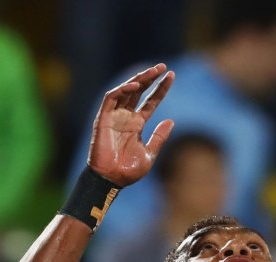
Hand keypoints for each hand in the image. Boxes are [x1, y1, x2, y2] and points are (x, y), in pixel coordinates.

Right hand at [88, 64, 174, 185]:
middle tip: (164, 67)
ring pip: (126, 90)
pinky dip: (122, 90)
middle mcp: (126, 117)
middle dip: (150, 77)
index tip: (172, 76)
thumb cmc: (128, 171)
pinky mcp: (103, 118)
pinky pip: (111, 98)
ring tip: (154, 71)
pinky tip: (136, 85)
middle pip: (139, 91)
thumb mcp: (150, 153)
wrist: (111, 180)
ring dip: (139, 79)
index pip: (150, 101)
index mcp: (137, 124)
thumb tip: (171, 121)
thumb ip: (159, 137)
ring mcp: (114, 116)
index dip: (160, 89)